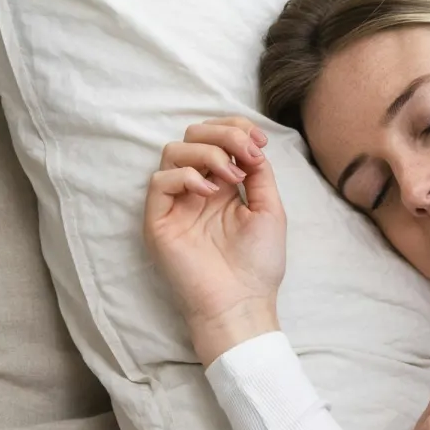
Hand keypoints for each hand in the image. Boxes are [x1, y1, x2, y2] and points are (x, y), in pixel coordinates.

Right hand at [143, 116, 285, 364]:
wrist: (242, 302)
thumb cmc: (258, 264)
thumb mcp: (269, 209)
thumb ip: (259, 173)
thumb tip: (250, 145)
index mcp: (222, 185)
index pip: (217, 138)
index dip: (236, 128)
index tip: (259, 140)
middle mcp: (197, 189)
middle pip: (192, 136)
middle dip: (223, 134)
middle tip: (246, 153)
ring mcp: (176, 204)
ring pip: (173, 151)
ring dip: (207, 152)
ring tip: (230, 177)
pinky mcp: (159, 221)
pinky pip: (159, 181)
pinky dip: (185, 176)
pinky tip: (209, 192)